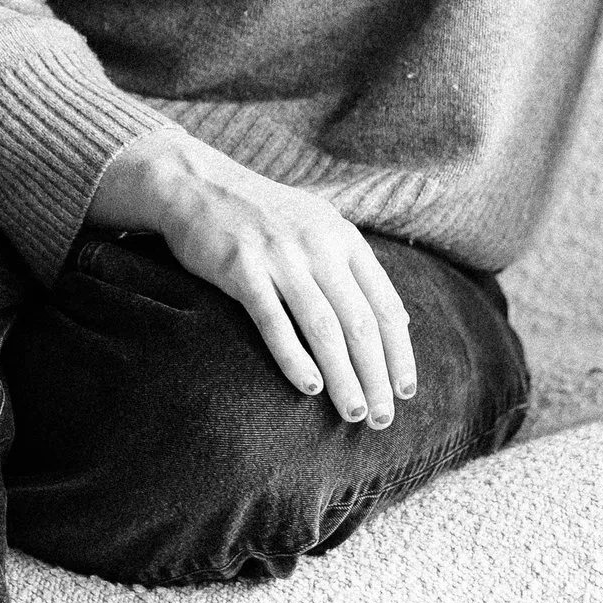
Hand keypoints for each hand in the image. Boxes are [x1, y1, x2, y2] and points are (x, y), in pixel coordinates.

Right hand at [84, 132, 417, 424]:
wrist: (198, 183)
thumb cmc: (263, 216)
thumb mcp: (319, 228)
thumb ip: (355, 271)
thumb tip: (397, 322)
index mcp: (344, 239)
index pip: (384, 305)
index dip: (398, 352)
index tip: (404, 391)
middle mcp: (319, 246)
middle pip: (358, 323)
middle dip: (375, 376)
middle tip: (382, 419)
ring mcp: (280, 256)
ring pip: (323, 326)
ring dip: (343, 375)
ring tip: (354, 412)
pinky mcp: (240, 267)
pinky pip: (273, 319)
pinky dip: (293, 356)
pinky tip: (309, 386)